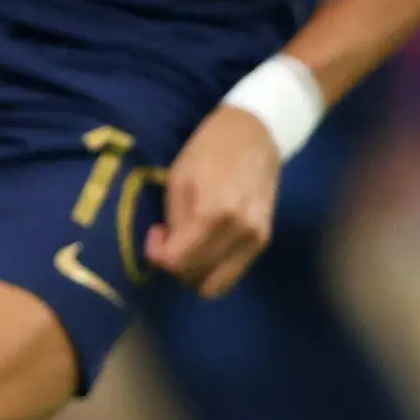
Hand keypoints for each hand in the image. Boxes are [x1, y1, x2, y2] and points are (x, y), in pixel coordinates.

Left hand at [146, 104, 280, 295]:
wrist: (255, 135)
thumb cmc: (209, 150)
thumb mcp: (179, 181)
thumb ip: (174, 223)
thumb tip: (167, 254)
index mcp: (215, 214)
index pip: (178, 262)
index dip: (158, 256)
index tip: (155, 235)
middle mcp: (241, 234)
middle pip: (198, 281)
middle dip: (176, 268)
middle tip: (169, 243)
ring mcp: (256, 241)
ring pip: (218, 285)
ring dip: (196, 274)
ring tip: (187, 246)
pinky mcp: (264, 242)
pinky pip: (232, 273)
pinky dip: (214, 268)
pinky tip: (205, 245)